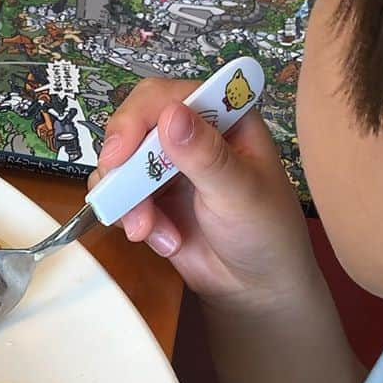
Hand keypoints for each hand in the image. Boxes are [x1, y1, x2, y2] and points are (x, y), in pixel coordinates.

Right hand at [90, 77, 317, 314]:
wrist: (255, 286)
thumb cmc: (266, 233)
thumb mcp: (241, 193)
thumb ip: (206, 156)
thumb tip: (172, 115)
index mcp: (223, 117)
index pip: (166, 96)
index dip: (137, 117)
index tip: (121, 153)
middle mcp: (191, 134)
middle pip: (133, 124)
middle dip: (122, 161)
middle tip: (116, 190)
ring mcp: (167, 166)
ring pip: (119, 162)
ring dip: (125, 198)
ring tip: (146, 230)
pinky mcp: (151, 196)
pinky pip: (117, 194)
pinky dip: (127, 217)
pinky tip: (159, 238)